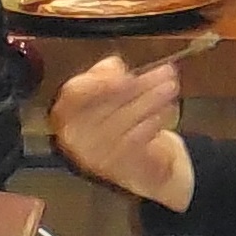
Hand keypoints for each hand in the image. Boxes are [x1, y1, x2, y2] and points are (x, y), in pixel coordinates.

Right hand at [51, 53, 192, 207]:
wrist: (136, 166)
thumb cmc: (118, 121)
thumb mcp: (106, 92)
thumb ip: (105, 73)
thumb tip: (115, 68)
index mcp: (66, 114)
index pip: (74, 92)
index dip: (99, 81)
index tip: (126, 74)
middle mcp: (75, 136)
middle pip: (107, 104)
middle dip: (139, 86)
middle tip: (164, 73)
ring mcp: (95, 155)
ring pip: (124, 120)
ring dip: (151, 100)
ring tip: (170, 87)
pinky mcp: (117, 168)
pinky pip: (135, 139)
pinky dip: (153, 121)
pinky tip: (167, 109)